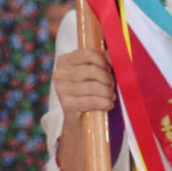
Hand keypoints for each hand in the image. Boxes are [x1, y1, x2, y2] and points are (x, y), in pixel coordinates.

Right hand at [53, 47, 116, 170]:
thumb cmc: (91, 90)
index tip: (109, 69)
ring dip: (107, 92)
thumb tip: (112, 53)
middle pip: (91, 70)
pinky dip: (104, 102)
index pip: (87, 53)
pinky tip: (109, 104)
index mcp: (65, 61)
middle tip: (112, 85)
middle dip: (107, 78)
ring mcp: (61, 90)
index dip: (103, 61)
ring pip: (92, 86)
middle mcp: (59, 74)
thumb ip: (104, 61)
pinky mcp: (67, 105)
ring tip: (112, 96)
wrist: (81, 118)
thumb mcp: (97, 73)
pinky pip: (90, 101)